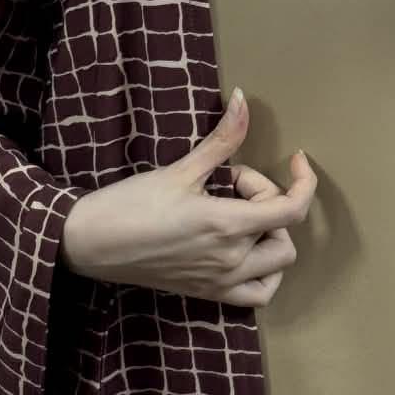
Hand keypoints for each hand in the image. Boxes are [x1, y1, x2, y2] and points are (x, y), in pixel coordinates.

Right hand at [60, 88, 315, 307]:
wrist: (90, 243)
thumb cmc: (130, 204)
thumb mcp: (181, 169)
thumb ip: (222, 139)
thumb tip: (245, 99)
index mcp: (226, 226)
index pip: (292, 210)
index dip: (305, 182)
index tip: (297, 160)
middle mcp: (230, 260)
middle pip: (285, 235)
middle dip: (271, 203)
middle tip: (234, 185)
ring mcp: (220, 282)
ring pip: (277, 266)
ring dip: (271, 238)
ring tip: (241, 217)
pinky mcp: (207, 294)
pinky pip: (256, 295)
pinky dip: (263, 274)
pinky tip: (243, 251)